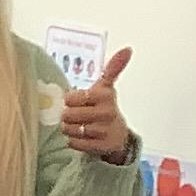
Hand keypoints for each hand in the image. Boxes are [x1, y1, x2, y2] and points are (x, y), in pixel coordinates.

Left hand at [58, 47, 134, 163]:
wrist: (117, 135)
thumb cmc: (104, 107)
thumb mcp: (105, 87)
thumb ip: (112, 68)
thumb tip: (127, 49)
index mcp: (105, 95)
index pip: (71, 98)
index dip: (70, 101)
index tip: (80, 101)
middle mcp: (106, 112)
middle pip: (67, 115)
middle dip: (68, 116)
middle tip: (78, 116)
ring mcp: (104, 130)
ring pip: (69, 130)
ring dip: (70, 129)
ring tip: (81, 126)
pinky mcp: (102, 146)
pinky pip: (74, 143)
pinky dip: (74, 142)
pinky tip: (84, 138)